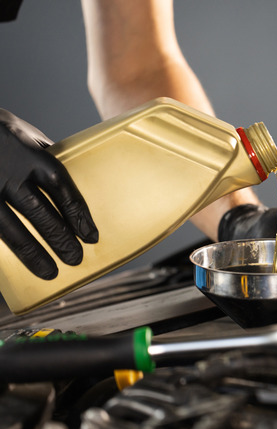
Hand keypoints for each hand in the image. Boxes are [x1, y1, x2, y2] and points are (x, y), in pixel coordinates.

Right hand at [0, 109, 98, 279]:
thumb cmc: (0, 132)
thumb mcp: (28, 136)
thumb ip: (49, 158)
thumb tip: (78, 179)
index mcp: (31, 155)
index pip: (62, 189)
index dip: (78, 215)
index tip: (91, 237)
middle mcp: (9, 173)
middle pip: (40, 213)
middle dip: (60, 239)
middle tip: (75, 258)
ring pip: (12, 228)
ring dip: (33, 253)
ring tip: (50, 272)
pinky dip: (4, 249)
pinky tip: (14, 264)